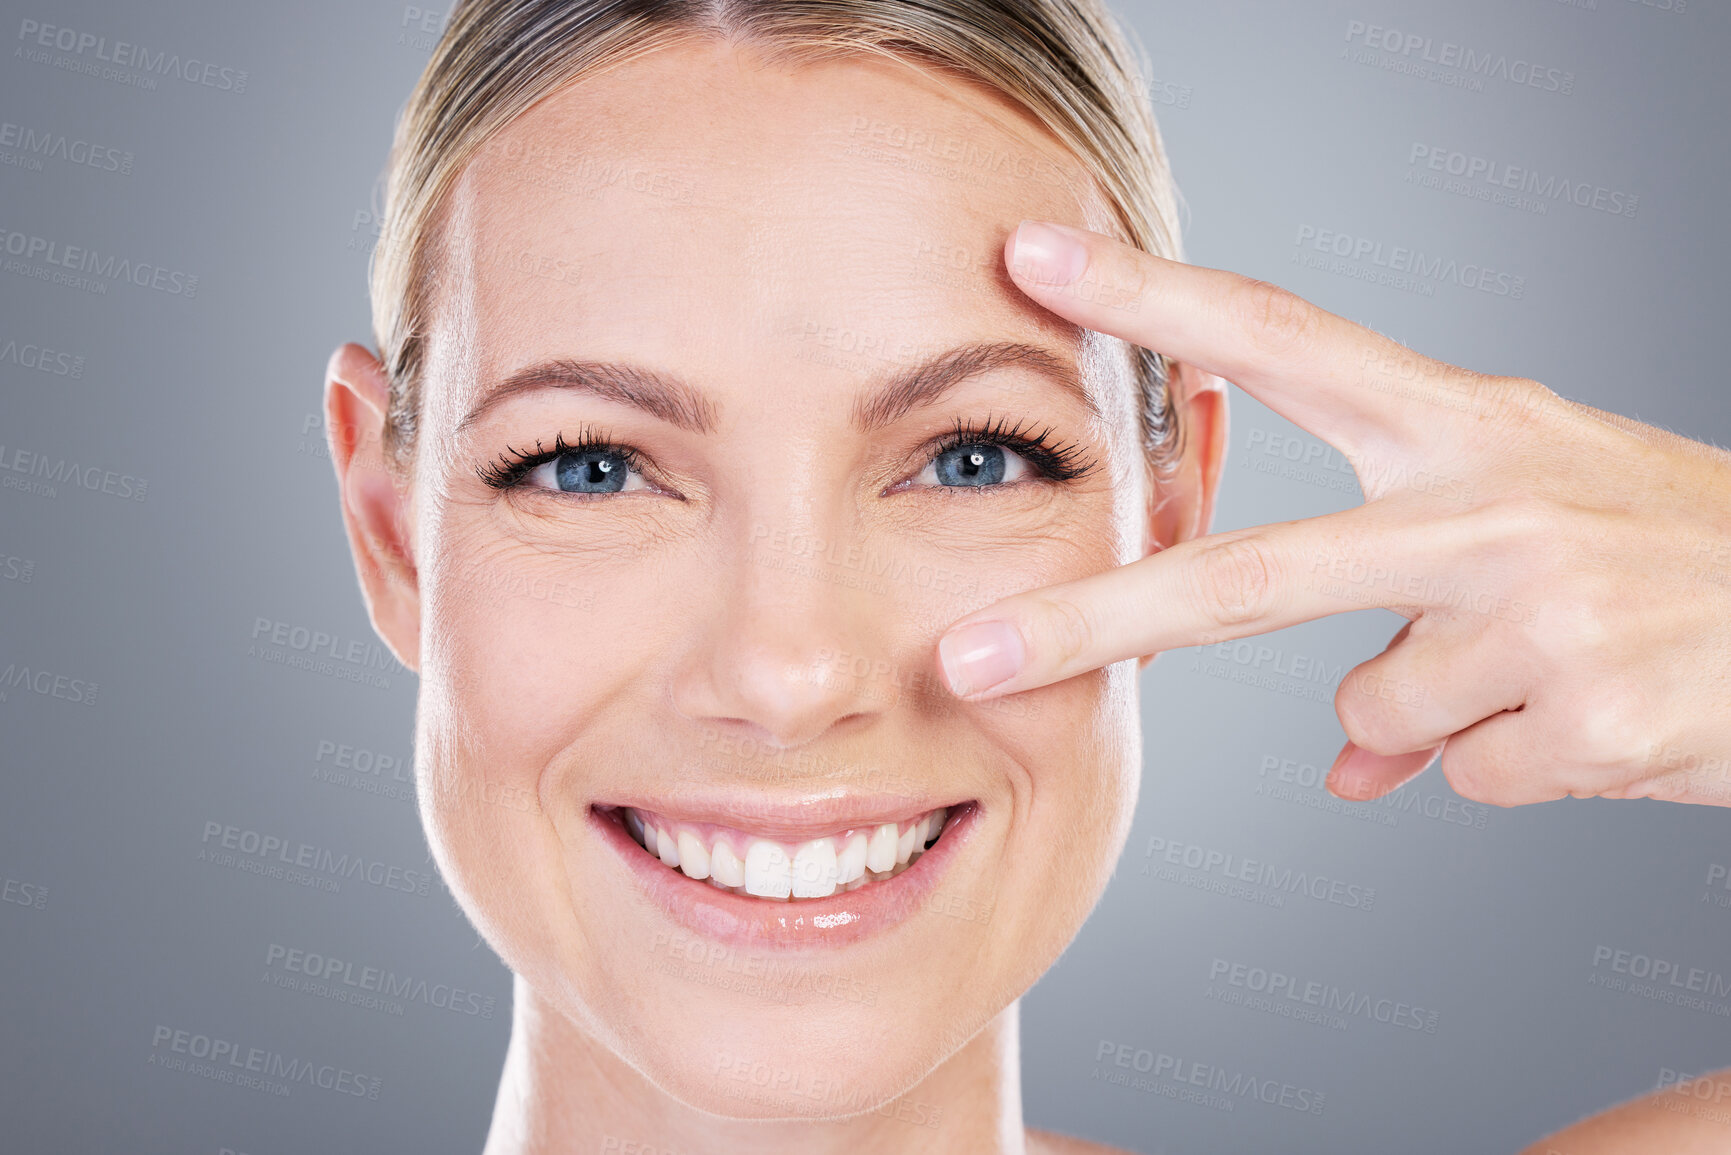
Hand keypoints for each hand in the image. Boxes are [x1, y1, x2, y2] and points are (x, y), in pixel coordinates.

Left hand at [935, 219, 1730, 807]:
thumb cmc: (1671, 555)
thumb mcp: (1541, 527)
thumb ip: (1414, 614)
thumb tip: (1343, 762)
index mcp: (1467, 423)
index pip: (1281, 338)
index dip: (1151, 299)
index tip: (1034, 261)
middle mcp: (1488, 500)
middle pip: (1251, 572)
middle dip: (1098, 619)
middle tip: (968, 657)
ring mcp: (1535, 607)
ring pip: (1379, 711)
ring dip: (1451, 715)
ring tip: (1563, 663)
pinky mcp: (1582, 712)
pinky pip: (1464, 775)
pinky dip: (1520, 766)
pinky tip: (1605, 714)